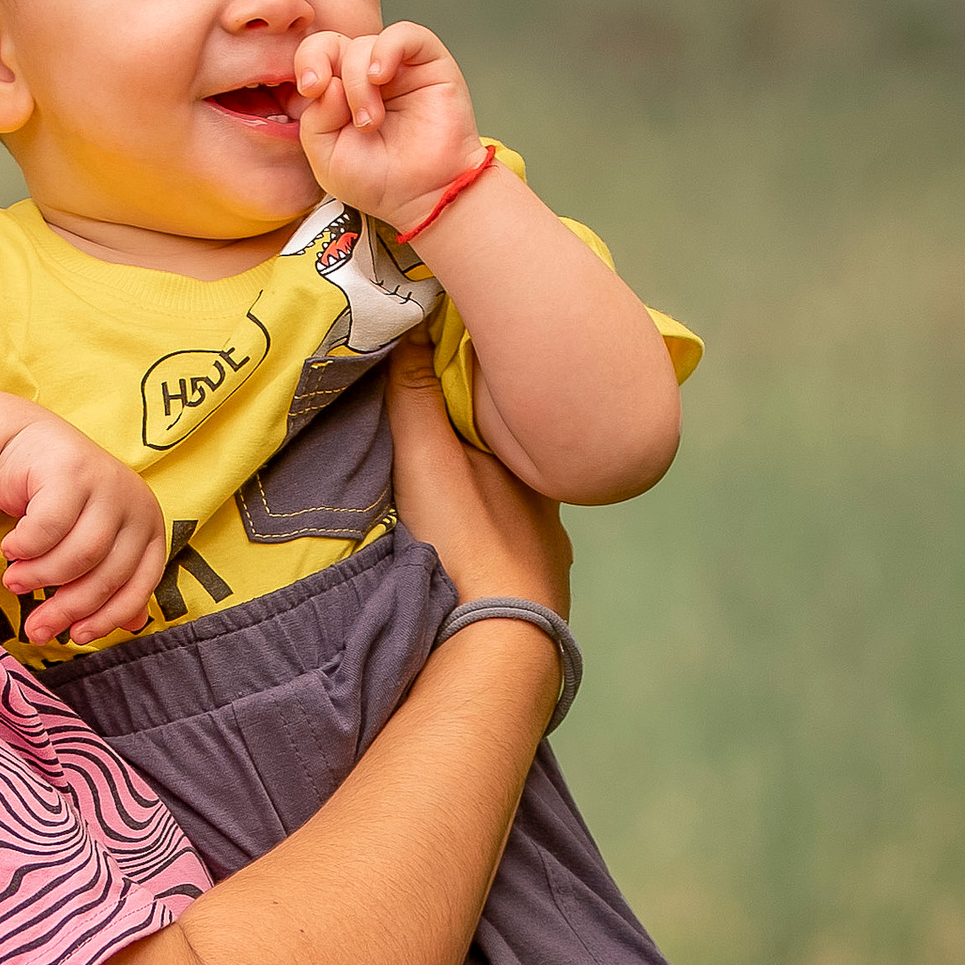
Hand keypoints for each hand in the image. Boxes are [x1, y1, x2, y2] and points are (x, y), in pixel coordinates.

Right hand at [0, 412, 167, 644]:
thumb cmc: (63, 508)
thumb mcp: (91, 546)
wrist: (30, 450)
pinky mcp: (74, 469)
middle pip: (106, 574)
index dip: (107, 618)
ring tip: (15, 581)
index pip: (138, 586)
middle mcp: (137, 505)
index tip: (76, 637)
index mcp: (149, 529)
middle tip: (34, 627)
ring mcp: (107, 484)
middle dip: (66, 607)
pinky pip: (49, 526)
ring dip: (40, 577)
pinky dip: (26, 546)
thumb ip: (112, 583)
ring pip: (79, 554)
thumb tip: (132, 625)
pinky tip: (12, 548)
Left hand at [294, 20, 484, 226]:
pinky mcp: (429, 63)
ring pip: (363, 44)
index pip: (313, 58)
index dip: (307, 63)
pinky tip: (380, 77)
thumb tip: (328, 82)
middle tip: (327, 95)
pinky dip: (387, 49)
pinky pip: (405, 34)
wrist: (424, 196)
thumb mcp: (326, 157)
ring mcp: (397, 68)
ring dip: (358, 83)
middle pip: (332, 42)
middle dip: (321, 62)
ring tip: (369, 121)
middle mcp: (364, 76)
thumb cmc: (380, 181)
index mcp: (337, 94)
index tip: (309, 89)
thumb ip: (314, 119)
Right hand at [386, 333, 570, 614]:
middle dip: (486, 467)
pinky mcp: (537, 605)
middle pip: (514, 476)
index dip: (481, 411)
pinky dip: (494, 561)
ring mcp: (548, 563)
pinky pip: (514, 569)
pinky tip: (475, 568)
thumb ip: (415, 395)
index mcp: (534, 469)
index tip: (451, 403)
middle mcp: (552, 514)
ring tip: (455, 519)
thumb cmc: (467, 541)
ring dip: (491, 518)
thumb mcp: (428, 456)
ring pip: (518, 525)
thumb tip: (412, 325)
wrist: (500, 640)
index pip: (510, 424)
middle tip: (445, 463)